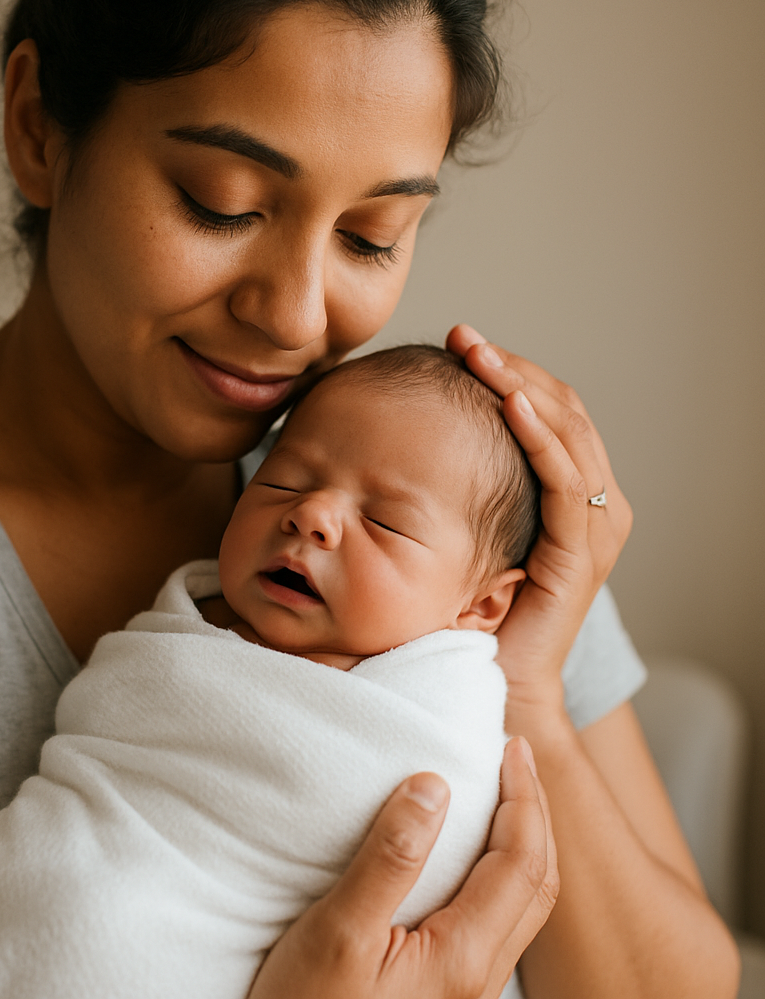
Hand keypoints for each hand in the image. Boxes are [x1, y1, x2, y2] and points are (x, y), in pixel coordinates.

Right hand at [248, 738, 557, 998]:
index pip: (520, 862)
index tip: (509, 746)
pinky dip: (501, 868)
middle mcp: (478, 974)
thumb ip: (390, 859)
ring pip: (524, 904)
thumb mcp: (340, 931)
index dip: (523, 798)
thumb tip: (433, 786)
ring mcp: (466, 984)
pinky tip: (470, 852)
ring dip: (523, 840)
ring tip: (502, 793)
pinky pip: (497, 917)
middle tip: (515, 757)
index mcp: (462, 956)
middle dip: (536, 812)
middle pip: (537, 883)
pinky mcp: (446, 985)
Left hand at [446, 325, 632, 712]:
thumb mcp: (476, 528)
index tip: (461, 344)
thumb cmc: (480, 608)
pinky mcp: (582, 550)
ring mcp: (594, 524)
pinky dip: (539, 435)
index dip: (509, 371)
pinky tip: (507, 401)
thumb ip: (471, 481)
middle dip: (512, 368)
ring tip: (481, 355)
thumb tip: (424, 426)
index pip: (548, 410)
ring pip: (567, 433)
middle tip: (466, 337)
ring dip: (522, 387)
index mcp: (570, 492)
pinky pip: (564, 479)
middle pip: (561, 411)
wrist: (500, 681)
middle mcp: (593, 501)